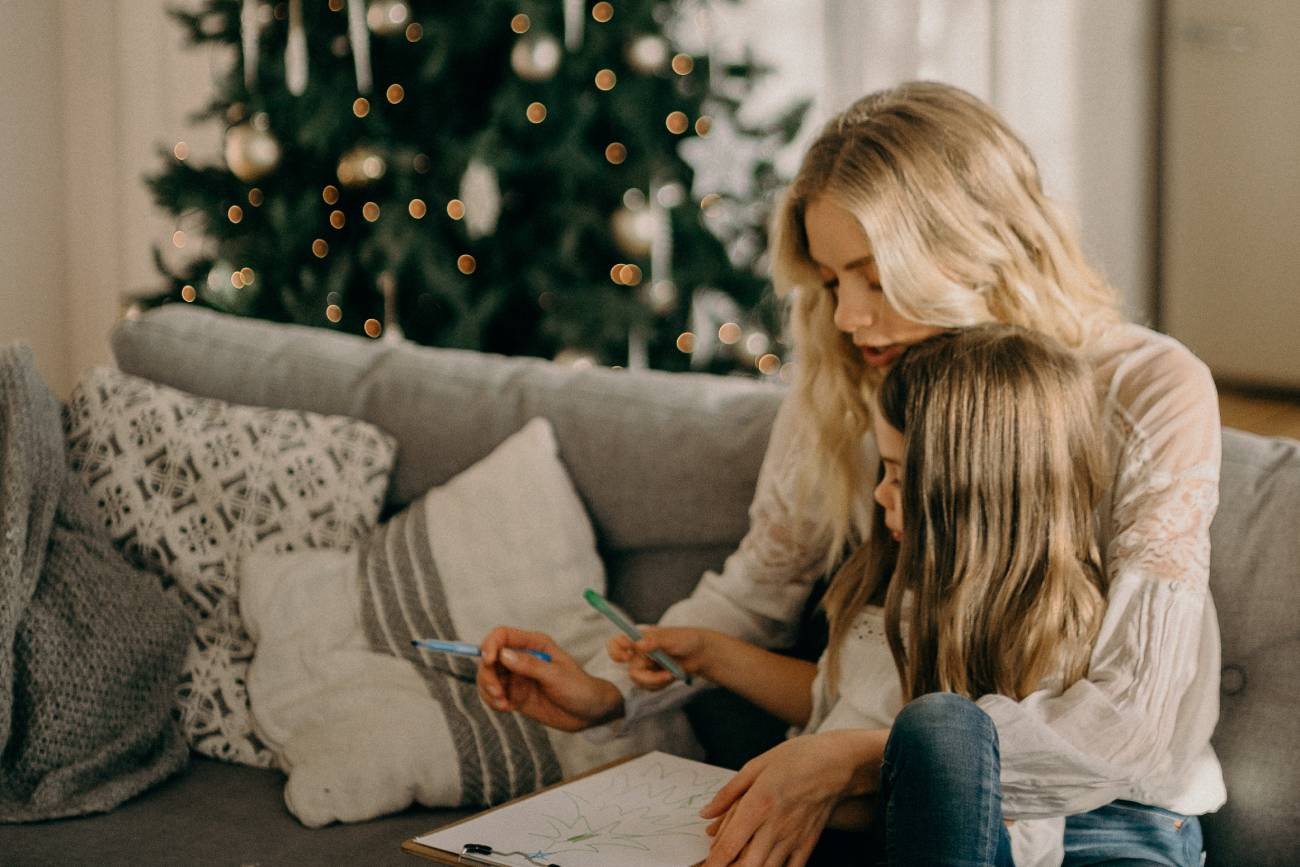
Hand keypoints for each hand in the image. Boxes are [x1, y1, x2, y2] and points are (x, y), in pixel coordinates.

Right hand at [477, 626, 622, 731]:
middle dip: (487, 675)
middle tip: (497, 692)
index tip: (489, 661)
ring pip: (489, 678)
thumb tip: (503, 655)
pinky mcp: (515, 695)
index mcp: (533, 644)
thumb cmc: (579, 688)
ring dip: (488, 690)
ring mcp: (517, 677)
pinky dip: (493, 702)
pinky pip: (494, 695)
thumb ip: (530, 665)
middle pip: (490, 659)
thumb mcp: (556, 675)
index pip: (502, 636)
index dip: (490, 645)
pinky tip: (506, 708)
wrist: (589, 713)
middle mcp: (521, 658)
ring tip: (502, 703)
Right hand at [606, 625, 718, 689]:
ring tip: (671, 673)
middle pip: (629, 669)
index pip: (617, 643)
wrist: (700, 653)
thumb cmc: (686, 639)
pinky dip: (661, 684)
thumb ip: (655, 640)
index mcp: (639, 638)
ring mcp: (644, 667)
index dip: (616, 650)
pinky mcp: (652, 678)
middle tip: (662, 675)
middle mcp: (638, 653)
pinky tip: (671, 676)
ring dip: (656, 680)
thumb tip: (638, 645)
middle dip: (645, 676)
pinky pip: (649, 687)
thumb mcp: (671, 638)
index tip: (626, 656)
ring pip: (639, 681)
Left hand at [698, 729, 887, 866]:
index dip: (712, 862)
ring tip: (737, 864)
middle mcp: (774, 827)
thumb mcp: (756, 766)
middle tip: (715, 866)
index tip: (702, 866)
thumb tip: (705, 814)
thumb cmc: (796, 758)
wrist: (837, 762)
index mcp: (758, 805)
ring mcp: (793, 838)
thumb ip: (728, 793)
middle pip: (745, 865)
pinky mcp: (808, 843)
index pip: (729, 845)